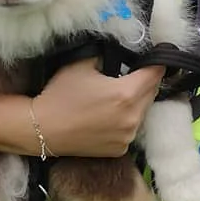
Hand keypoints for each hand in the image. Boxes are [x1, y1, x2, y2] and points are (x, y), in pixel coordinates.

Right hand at [32, 59, 163, 156]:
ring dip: (137, 102)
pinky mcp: (120, 149)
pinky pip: (132, 129)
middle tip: (130, 75)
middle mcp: (133, 117)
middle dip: (145, 82)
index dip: (156, 63)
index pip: (156, 73)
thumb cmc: (60, 95)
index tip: (156, 57)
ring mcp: (128, 136)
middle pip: (152, 92)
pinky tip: (109, 116)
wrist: (43, 130)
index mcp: (126, 94)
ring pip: (143, 111)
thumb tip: (120, 52)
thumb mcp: (82, 64)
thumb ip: (107, 55)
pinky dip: (126, 120)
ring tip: (116, 97)